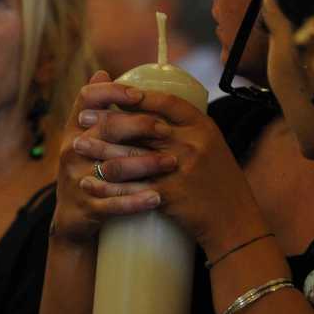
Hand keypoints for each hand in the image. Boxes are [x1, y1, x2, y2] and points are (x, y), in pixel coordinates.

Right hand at [52, 71, 165, 245]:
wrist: (73, 217)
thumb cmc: (89, 168)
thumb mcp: (88, 138)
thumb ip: (99, 111)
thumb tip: (103, 73)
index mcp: (75, 129)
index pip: (86, 99)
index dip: (112, 93)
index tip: (139, 94)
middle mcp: (72, 150)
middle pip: (105, 130)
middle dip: (139, 126)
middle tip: (167, 130)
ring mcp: (77, 178)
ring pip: (113, 168)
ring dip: (145, 165)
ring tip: (172, 163)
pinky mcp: (86, 206)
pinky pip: (112, 203)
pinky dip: (135, 201)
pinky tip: (157, 197)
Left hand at [72, 83, 269, 257]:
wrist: (235, 221)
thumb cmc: (220, 180)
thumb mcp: (210, 144)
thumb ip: (185, 127)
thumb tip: (150, 107)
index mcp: (202, 126)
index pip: (165, 101)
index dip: (135, 95)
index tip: (110, 92)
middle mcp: (193, 143)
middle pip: (141, 125)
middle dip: (107, 120)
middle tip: (82, 117)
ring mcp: (182, 169)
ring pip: (131, 155)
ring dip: (100, 150)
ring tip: (78, 146)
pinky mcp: (171, 196)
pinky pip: (132, 188)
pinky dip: (108, 185)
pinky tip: (89, 181)